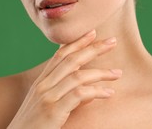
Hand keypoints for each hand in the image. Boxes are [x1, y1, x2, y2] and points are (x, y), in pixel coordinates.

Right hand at [7, 30, 121, 128]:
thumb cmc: (34, 127)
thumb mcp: (49, 107)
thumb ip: (67, 96)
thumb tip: (90, 92)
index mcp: (42, 82)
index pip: (60, 55)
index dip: (77, 42)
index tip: (92, 33)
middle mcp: (43, 86)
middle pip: (71, 60)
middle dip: (93, 48)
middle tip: (113, 41)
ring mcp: (47, 97)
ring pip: (77, 75)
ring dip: (100, 72)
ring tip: (117, 73)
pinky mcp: (53, 111)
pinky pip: (78, 94)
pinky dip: (96, 91)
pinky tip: (108, 93)